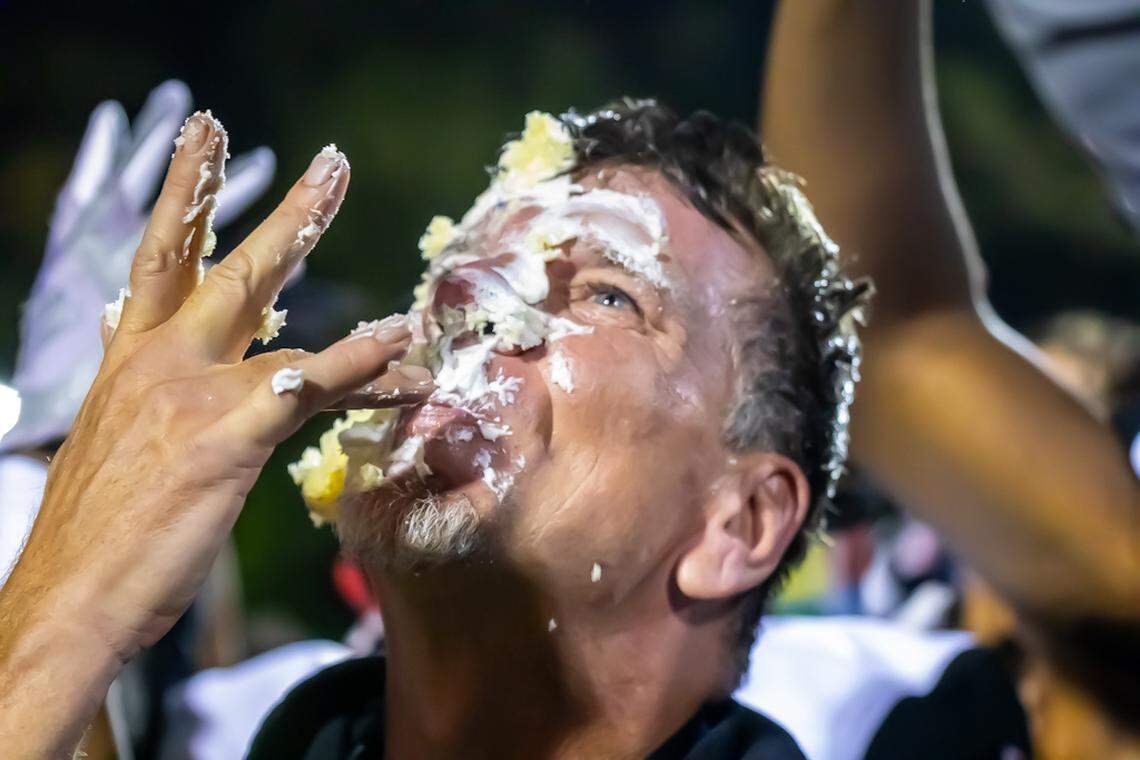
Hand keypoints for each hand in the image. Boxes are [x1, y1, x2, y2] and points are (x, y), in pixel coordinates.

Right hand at [0, 111, 426, 755]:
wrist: (69, 600)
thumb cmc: (104, 534)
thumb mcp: (128, 446)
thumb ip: (166, 396)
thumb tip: (202, 369)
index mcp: (130, 359)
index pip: (160, 259)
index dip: (187, 195)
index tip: (206, 141)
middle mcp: (157, 360)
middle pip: (222, 261)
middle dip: (279, 207)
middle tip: (329, 161)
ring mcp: (192, 393)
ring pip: (269, 304)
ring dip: (319, 251)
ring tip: (366, 220)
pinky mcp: (226, 436)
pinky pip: (307, 385)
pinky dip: (359, 360)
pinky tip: (400, 341)